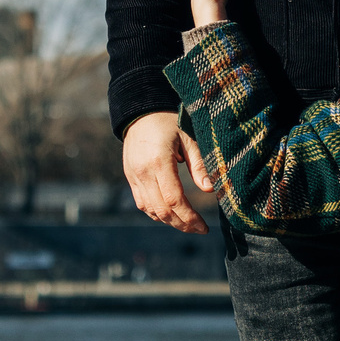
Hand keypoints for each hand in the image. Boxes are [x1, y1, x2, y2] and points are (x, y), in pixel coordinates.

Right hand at [122, 111, 215, 233]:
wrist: (140, 111)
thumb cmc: (168, 121)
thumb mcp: (188, 137)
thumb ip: (198, 163)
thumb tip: (210, 189)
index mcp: (159, 161)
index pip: (174, 199)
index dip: (189, 217)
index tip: (203, 227)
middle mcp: (143, 172)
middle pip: (161, 210)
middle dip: (182, 224)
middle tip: (199, 229)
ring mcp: (134, 176)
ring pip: (150, 210)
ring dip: (169, 221)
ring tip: (188, 224)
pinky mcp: (130, 177)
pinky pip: (142, 203)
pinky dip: (156, 213)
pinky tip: (171, 214)